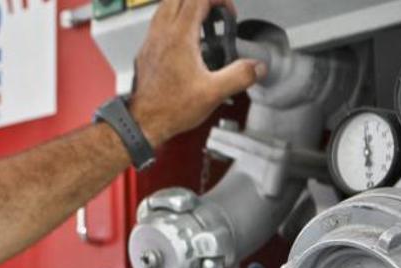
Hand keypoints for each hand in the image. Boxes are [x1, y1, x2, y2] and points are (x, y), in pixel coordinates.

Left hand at [127, 0, 265, 146]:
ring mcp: (151, 42)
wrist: (143, 122)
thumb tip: (257, 67)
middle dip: (201, 0)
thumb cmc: (170, 108)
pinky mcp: (146, 52)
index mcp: (179, 37)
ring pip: (165, 7)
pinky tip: (185, 40)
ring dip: (185, 7)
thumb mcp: (214, 93)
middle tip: (215, 12)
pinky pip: (158, 24)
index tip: (227, 13)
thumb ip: (240, 76)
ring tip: (202, 22)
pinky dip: (173, 21)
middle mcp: (162, 34)